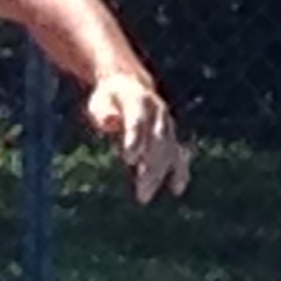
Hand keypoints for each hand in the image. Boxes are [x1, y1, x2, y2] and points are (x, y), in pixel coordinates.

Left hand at [86, 74, 193, 203]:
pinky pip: (178, 154)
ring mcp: (167, 125)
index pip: (137, 121)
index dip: (135, 139)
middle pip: (156, 141)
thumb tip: (110, 122)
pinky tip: (176, 189)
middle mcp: (157, 112)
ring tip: (143, 196)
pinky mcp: (171, 136)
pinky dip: (180, 171)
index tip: (128, 159)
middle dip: (149, 167)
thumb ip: (104, 111)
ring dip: (158, 174)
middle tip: (139, 191)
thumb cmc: (110, 97)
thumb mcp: (101, 99)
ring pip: (167, 151)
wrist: (130, 84)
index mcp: (138, 99)